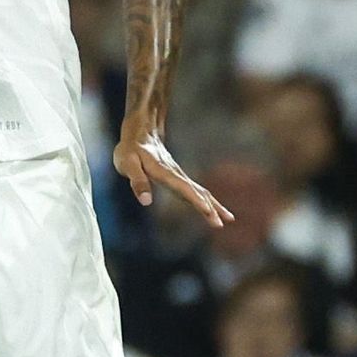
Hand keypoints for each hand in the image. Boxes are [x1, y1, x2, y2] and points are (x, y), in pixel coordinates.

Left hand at [115, 122, 231, 229]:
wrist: (141, 133)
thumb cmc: (131, 149)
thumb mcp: (127, 164)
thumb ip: (137, 181)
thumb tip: (146, 201)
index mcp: (165, 173)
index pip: (183, 189)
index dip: (196, 201)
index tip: (208, 212)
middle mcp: (176, 175)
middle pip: (197, 193)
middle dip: (210, 208)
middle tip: (222, 224)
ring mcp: (179, 176)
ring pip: (200, 192)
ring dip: (214, 205)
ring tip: (229, 218)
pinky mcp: (179, 178)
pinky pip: (196, 190)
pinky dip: (207, 200)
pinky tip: (213, 209)